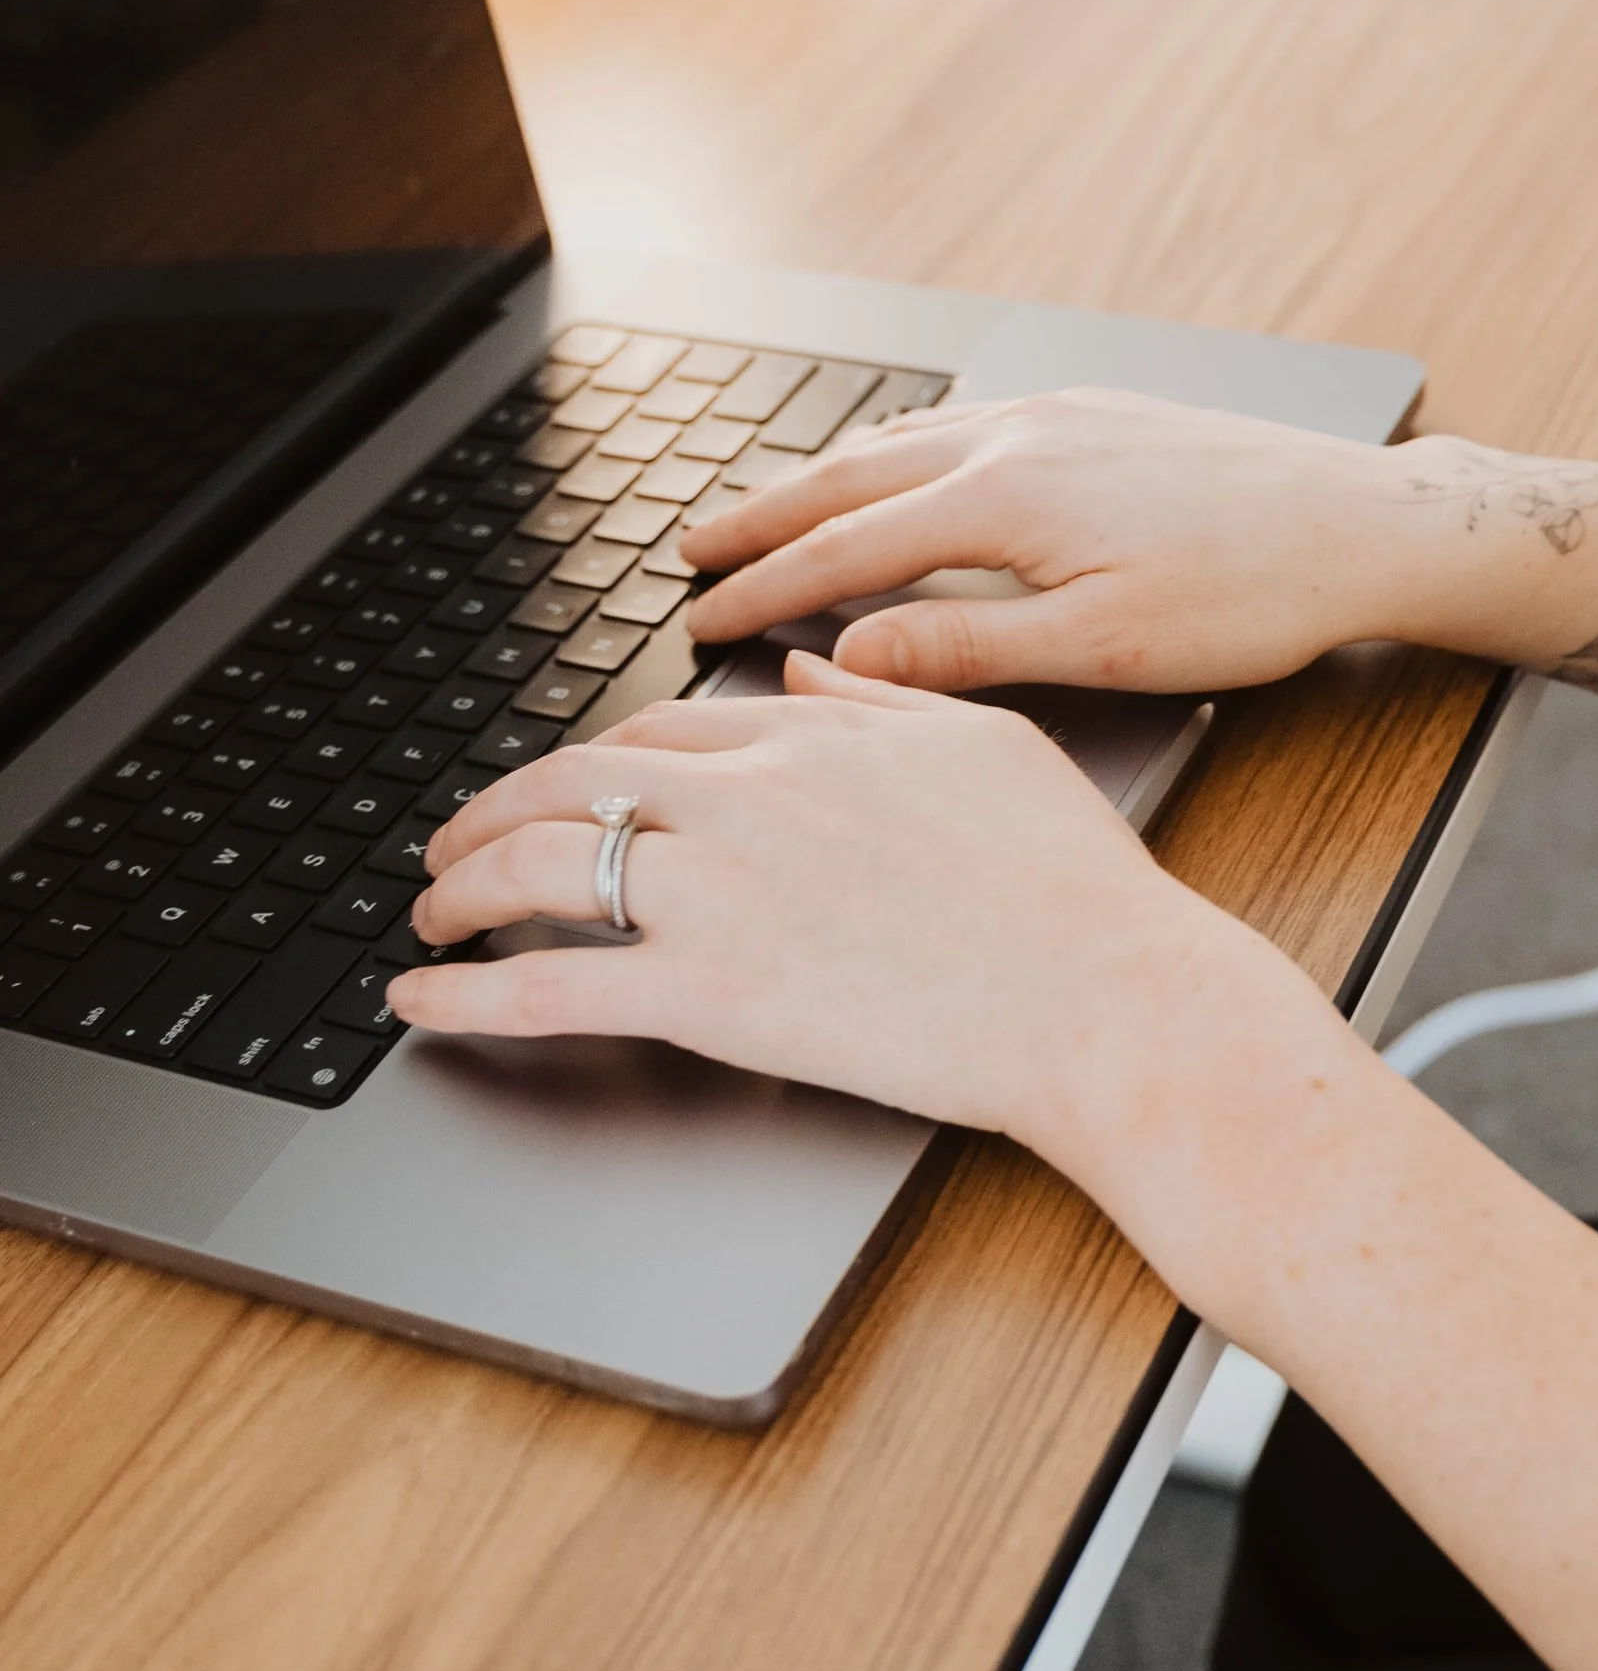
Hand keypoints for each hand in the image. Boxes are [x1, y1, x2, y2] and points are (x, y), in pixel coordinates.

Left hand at [386, 652, 1234, 1146]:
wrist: (1107, 998)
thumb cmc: (1074, 889)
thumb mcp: (989, 745)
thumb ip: (884, 699)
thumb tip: (807, 669)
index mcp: (810, 738)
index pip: (657, 732)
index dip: (591, 764)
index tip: (564, 792)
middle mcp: (745, 798)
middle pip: (571, 782)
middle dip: (491, 813)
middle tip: (456, 847)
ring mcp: (717, 894)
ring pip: (539, 865)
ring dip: (460, 888)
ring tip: (429, 914)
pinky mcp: (710, 995)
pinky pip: (550, 987)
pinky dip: (464, 992)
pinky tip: (418, 1001)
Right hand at [677, 388, 1470, 692]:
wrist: (1360, 524)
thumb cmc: (1251, 598)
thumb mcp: (1103, 648)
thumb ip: (966, 650)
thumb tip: (851, 656)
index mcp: (1006, 500)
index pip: (846, 550)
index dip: (762, 590)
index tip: (698, 622)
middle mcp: (1016, 438)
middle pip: (849, 476)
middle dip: (759, 517)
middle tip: (687, 552)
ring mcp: (1054, 414)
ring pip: (901, 441)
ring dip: (820, 477)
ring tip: (762, 510)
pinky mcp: (1093, 411)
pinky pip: (959, 423)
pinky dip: (896, 450)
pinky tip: (896, 466)